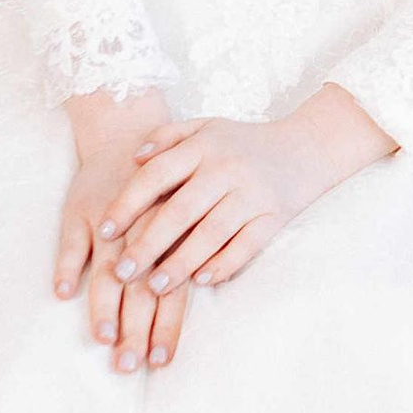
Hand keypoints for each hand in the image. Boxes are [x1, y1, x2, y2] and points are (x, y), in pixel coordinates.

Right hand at [56, 86, 192, 372]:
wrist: (127, 133)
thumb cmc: (163, 187)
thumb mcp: (182, 218)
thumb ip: (184, 260)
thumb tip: (193, 302)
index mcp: (172, 240)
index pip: (172, 294)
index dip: (166, 328)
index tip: (160, 362)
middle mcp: (144, 234)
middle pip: (140, 290)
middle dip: (135, 330)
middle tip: (127, 366)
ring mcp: (111, 222)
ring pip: (107, 268)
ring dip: (103, 306)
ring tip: (101, 338)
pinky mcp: (82, 209)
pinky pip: (71, 239)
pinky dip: (65, 265)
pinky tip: (61, 293)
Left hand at [93, 85, 396, 295]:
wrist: (307, 147)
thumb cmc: (244, 142)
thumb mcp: (206, 127)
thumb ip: (168, 137)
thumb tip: (133, 158)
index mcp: (204, 146)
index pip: (157, 175)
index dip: (128, 203)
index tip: (104, 231)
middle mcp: (227, 169)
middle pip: (180, 211)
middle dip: (148, 243)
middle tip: (121, 273)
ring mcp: (252, 194)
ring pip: (211, 234)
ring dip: (181, 263)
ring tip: (155, 286)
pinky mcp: (275, 217)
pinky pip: (247, 246)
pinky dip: (224, 265)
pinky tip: (201, 282)